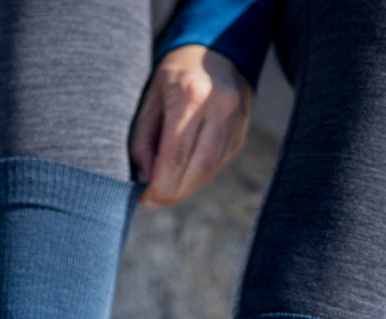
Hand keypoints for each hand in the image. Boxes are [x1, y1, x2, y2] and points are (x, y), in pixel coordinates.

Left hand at [130, 45, 251, 209]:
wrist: (216, 51)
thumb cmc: (173, 76)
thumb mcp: (149, 101)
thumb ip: (143, 142)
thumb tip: (146, 179)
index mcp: (192, 95)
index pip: (175, 159)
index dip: (159, 188)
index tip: (144, 198)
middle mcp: (220, 108)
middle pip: (196, 172)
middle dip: (171, 194)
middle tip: (152, 200)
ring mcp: (236, 123)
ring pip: (208, 174)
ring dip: (184, 189)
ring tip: (165, 189)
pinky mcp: (241, 134)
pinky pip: (217, 167)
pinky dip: (197, 177)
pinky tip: (183, 173)